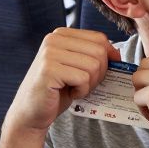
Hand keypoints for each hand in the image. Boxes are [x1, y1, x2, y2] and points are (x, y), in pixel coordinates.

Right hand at [4, 28, 118, 134]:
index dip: (108, 57)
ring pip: (93, 65)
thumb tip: (117, 54)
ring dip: (90, 83)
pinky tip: (69, 93)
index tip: (100, 72)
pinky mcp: (49, 70)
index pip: (99, 38)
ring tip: (75, 89)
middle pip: (99, 51)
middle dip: (99, 73)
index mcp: (61, 34)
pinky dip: (82, 91)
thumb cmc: (57, 91)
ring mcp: (50, 53)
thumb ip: (92, 54)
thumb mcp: (76, 66)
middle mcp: (53, 39)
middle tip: (84, 85)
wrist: (32, 113)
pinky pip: (83, 78)